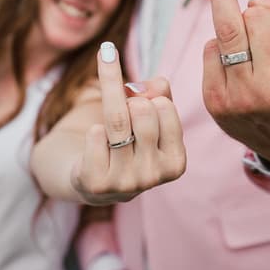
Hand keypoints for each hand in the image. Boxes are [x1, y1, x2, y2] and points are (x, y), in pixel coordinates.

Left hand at [70, 42, 185, 205]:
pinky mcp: (98, 184)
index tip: (140, 102)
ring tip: (112, 117)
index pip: (164, 105)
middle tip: (125, 109)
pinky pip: (95, 135)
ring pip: (117, 120)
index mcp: (175, 161)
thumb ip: (157, 91)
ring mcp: (126, 183)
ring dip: (111, 106)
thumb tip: (147, 85)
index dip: (149, 97)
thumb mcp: (150, 115)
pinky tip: (97, 146)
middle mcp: (153, 176)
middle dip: (130, 100)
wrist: (95, 178)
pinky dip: (94, 130)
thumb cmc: (129, 140)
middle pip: (142, 110)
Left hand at [202, 0, 269, 165]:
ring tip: (253, 49)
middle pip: (256, 14)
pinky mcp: (215, 101)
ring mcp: (242, 98)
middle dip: (262, 18)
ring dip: (241, 27)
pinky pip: (209, 47)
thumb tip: (254, 1)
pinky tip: (236, 68)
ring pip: (229, 25)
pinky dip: (221, 48)